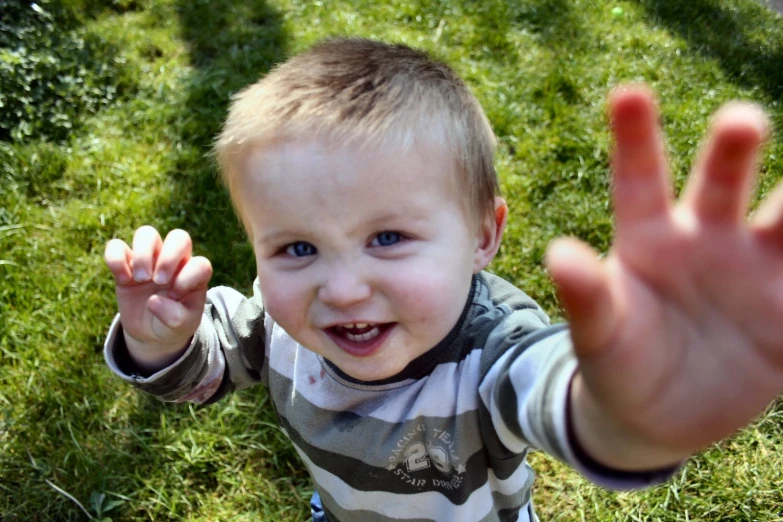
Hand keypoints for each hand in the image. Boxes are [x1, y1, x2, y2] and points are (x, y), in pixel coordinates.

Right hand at [104, 226, 212, 370]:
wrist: (151, 331)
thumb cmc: (172, 324)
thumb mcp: (181, 327)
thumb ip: (174, 317)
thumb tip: (153, 301)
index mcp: (194, 275)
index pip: (200, 264)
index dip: (188, 277)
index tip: (176, 295)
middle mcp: (174, 262)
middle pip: (178, 237)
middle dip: (168, 257)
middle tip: (159, 281)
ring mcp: (150, 260)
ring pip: (147, 233)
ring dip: (143, 254)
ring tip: (141, 279)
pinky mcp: (126, 265)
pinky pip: (116, 246)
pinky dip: (116, 258)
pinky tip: (123, 279)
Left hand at [545, 86, 782, 469]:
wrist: (658, 414)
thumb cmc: (618, 360)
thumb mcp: (598, 334)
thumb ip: (586, 297)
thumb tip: (558, 254)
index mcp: (649, 237)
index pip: (639, 179)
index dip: (634, 136)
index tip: (628, 93)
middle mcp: (706, 239)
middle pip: (722, 184)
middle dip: (732, 150)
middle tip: (741, 121)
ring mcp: (753, 270)